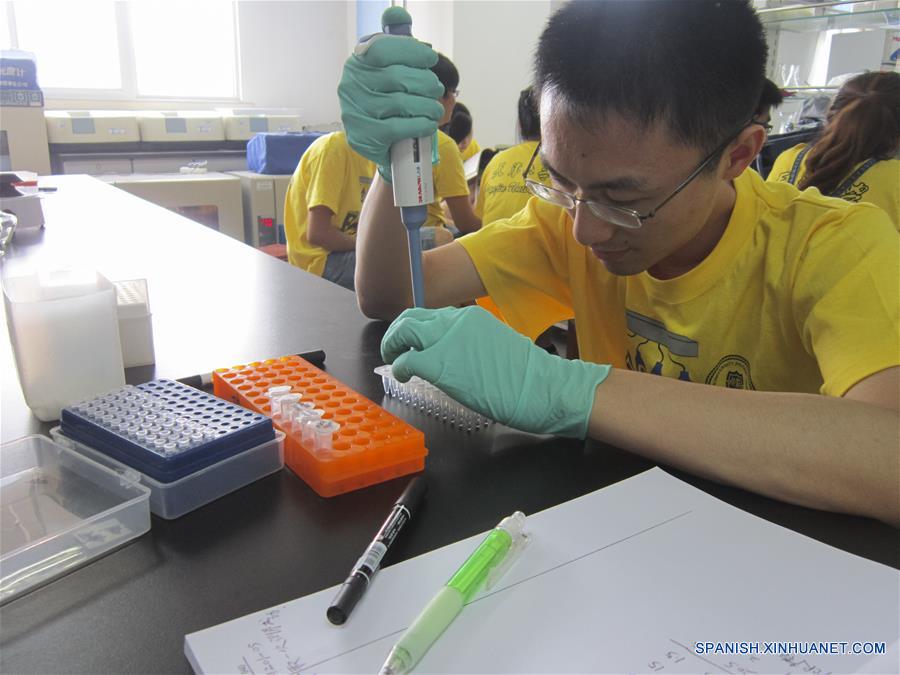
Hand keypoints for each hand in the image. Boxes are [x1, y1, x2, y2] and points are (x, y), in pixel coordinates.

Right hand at [338, 25, 444, 177]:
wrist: (376, 140)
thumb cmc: (387, 98)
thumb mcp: (389, 68)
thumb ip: (395, 42)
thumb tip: (397, 14)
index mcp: (358, 62)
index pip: (383, 49)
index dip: (411, 52)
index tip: (430, 59)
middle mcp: (351, 85)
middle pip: (397, 77)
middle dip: (425, 83)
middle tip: (436, 89)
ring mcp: (354, 112)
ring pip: (400, 103)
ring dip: (427, 106)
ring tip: (435, 109)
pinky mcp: (363, 136)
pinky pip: (398, 127)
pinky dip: (420, 124)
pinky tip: (428, 123)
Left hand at [381, 306, 610, 437]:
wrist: (540, 387)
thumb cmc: (526, 377)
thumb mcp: (496, 346)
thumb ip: (472, 344)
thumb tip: (457, 356)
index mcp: (471, 316)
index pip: (432, 315)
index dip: (417, 328)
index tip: (413, 342)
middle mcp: (456, 321)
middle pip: (411, 317)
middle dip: (397, 332)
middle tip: (394, 349)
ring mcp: (447, 340)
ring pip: (404, 331)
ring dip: (392, 344)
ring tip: (393, 359)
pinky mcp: (440, 364)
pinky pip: (406, 359)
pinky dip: (399, 366)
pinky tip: (403, 375)